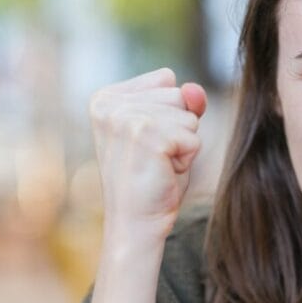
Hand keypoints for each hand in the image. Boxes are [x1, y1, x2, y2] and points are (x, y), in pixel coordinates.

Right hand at [89, 68, 206, 242]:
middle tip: (154, 158)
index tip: (147, 142)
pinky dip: (187, 158)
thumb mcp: (168, 131)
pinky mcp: (146, 135)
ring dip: (183, 144)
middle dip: (178, 128)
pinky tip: (164, 172)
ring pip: (188, 115)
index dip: (170, 114)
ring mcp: (126, 119)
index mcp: (106, 97)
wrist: (136, 223)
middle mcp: (110, 104)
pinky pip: (193, 137)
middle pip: (178, 95)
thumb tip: (195, 90)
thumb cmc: (152, 179)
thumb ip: (184, 103)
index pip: (166, 80)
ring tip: (158, 165)